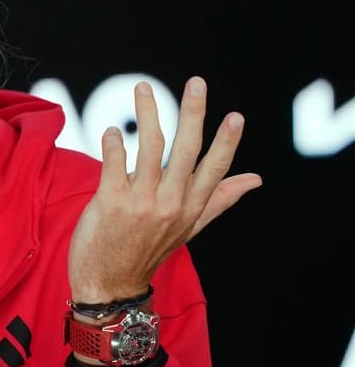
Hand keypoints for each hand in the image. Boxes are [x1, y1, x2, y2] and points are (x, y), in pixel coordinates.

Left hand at [67, 76, 261, 302]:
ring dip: (147, 113)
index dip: (227, 142)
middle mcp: (170, 203)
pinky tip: (113, 131)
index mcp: (190, 208)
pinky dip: (114, 141)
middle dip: (193, 113)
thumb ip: (219, 200)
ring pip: (150, 146)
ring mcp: (140, 202)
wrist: (110, 284)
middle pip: (186, 150)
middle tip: (196, 83)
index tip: (236, 116)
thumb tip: (255, 179)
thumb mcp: (188, 229)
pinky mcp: (110, 201)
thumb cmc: (148, 251)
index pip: (214, 169)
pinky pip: (115, 161)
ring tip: (143, 88)